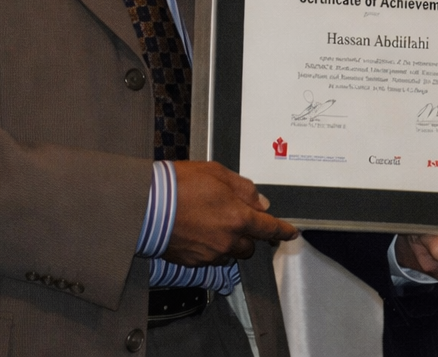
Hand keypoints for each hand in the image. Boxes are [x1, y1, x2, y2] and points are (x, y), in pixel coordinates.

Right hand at [164, 161, 298, 265]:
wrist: (146, 205)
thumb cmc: (179, 184)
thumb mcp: (216, 173)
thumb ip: (243, 188)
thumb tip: (260, 202)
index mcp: (238, 218)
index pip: (269, 229)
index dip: (283, 231)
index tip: (291, 234)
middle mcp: (228, 240)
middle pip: (250, 246)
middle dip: (248, 235)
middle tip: (234, 218)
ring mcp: (210, 254)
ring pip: (230, 253)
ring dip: (229, 242)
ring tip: (210, 223)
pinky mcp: (193, 262)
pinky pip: (211, 258)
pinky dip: (210, 248)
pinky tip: (196, 232)